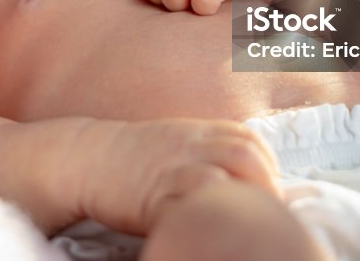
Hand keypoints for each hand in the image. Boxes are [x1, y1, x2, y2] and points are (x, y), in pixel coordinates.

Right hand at [71, 118, 280, 234]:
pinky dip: (208, 214)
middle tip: (270, 210)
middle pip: (245, 155)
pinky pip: (188, 203)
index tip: (271, 186)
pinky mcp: (154, 199)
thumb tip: (242, 172)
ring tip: (248, 221)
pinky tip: (215, 227)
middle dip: (267, 183)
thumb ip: (207, 148)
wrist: (88, 158)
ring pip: (221, 175)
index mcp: (197, 132)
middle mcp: (189, 147)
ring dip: (244, 199)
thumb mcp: (176, 140)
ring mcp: (172, 171)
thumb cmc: (134, 156)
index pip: (249, 137)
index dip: (269, 162)